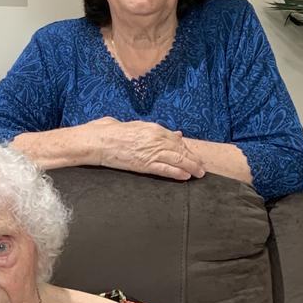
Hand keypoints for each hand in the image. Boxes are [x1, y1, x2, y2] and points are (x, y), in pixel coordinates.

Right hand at [90, 118, 205, 179]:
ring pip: (177, 160)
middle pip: (181, 150)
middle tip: (202, 167)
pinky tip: (186, 176)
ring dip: (191, 167)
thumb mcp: (138, 126)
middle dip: (194, 159)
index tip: (193, 155)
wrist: (100, 140)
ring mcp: (151, 152)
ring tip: (199, 173)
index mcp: (154, 129)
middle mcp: (156, 139)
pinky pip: (165, 169)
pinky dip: (177, 173)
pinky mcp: (144, 164)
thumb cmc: (114, 132)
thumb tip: (176, 134)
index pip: (177, 140)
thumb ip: (157, 131)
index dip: (187, 149)